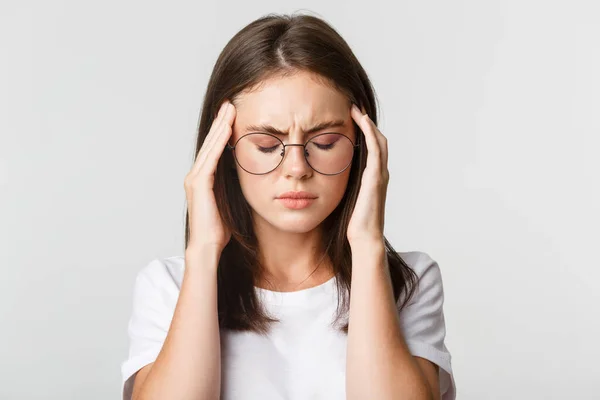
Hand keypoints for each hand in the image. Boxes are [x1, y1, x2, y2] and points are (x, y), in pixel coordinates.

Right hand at [184, 100, 235, 254]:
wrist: (207, 246)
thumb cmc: (219, 229)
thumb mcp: (228, 201)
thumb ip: (232, 187)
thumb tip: (245, 177)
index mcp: (203, 180)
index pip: (214, 150)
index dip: (222, 132)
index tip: (233, 116)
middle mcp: (196, 176)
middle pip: (210, 144)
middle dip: (220, 123)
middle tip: (230, 104)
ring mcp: (195, 179)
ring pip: (210, 147)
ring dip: (220, 127)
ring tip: (229, 110)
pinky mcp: (199, 184)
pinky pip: (211, 158)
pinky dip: (218, 143)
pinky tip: (226, 130)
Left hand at [347, 104, 388, 245]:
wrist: (364, 238)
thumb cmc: (353, 223)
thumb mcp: (345, 197)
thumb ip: (341, 184)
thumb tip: (324, 176)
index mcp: (373, 177)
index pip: (371, 147)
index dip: (363, 131)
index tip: (350, 118)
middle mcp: (380, 173)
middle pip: (378, 139)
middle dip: (367, 122)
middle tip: (353, 107)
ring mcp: (380, 174)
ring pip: (379, 140)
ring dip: (368, 123)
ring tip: (356, 109)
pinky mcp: (376, 177)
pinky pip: (375, 149)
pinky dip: (370, 132)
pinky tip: (361, 120)